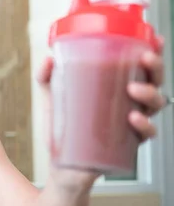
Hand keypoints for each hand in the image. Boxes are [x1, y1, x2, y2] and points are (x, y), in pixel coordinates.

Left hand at [36, 36, 167, 189]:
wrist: (61, 166)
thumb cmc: (62, 130)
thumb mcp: (52, 99)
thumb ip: (47, 78)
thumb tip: (48, 58)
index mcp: (118, 88)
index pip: (141, 67)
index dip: (154, 52)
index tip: (156, 39)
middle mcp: (131, 104)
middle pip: (156, 81)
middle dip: (156, 67)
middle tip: (144, 59)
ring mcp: (132, 124)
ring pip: (157, 104)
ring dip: (151, 93)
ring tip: (132, 88)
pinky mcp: (129, 144)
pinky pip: (147, 134)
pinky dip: (145, 125)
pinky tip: (133, 118)